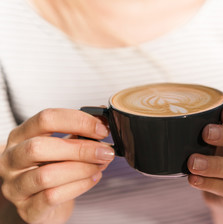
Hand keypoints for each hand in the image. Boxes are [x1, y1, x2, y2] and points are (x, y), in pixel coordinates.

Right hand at [0, 108, 113, 223]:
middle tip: (105, 151)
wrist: (41, 202)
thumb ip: (80, 132)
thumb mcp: (64, 145)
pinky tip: (93, 178)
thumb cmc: (53, 167)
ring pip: (46, 175)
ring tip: (100, 166)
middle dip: (80, 149)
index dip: (78, 121)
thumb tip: (105, 122)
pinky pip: (52, 196)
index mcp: (21, 135)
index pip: (46, 119)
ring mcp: (15, 185)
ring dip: (82, 169)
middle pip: (39, 147)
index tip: (101, 129)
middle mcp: (11, 159)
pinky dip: (79, 186)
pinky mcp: (26, 208)